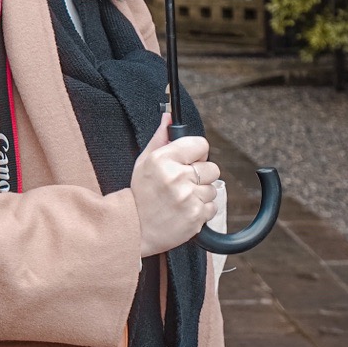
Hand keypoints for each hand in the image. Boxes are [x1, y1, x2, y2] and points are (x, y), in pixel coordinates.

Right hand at [130, 113, 220, 255]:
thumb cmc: (140, 194)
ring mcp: (188, 198)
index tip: (190, 161)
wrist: (135, 229)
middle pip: (212, 168)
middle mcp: (177, 177)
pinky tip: (185, 211)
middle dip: (201, 175)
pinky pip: (212, 208)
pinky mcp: (195, 216)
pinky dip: (202, 210)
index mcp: (164, 159)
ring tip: (182, 199)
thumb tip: (168, 117)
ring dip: (201, 194)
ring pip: (213, 189)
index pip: (201, 145)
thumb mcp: (144, 162)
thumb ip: (160, 138)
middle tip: (184, 183)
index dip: (197, 154)